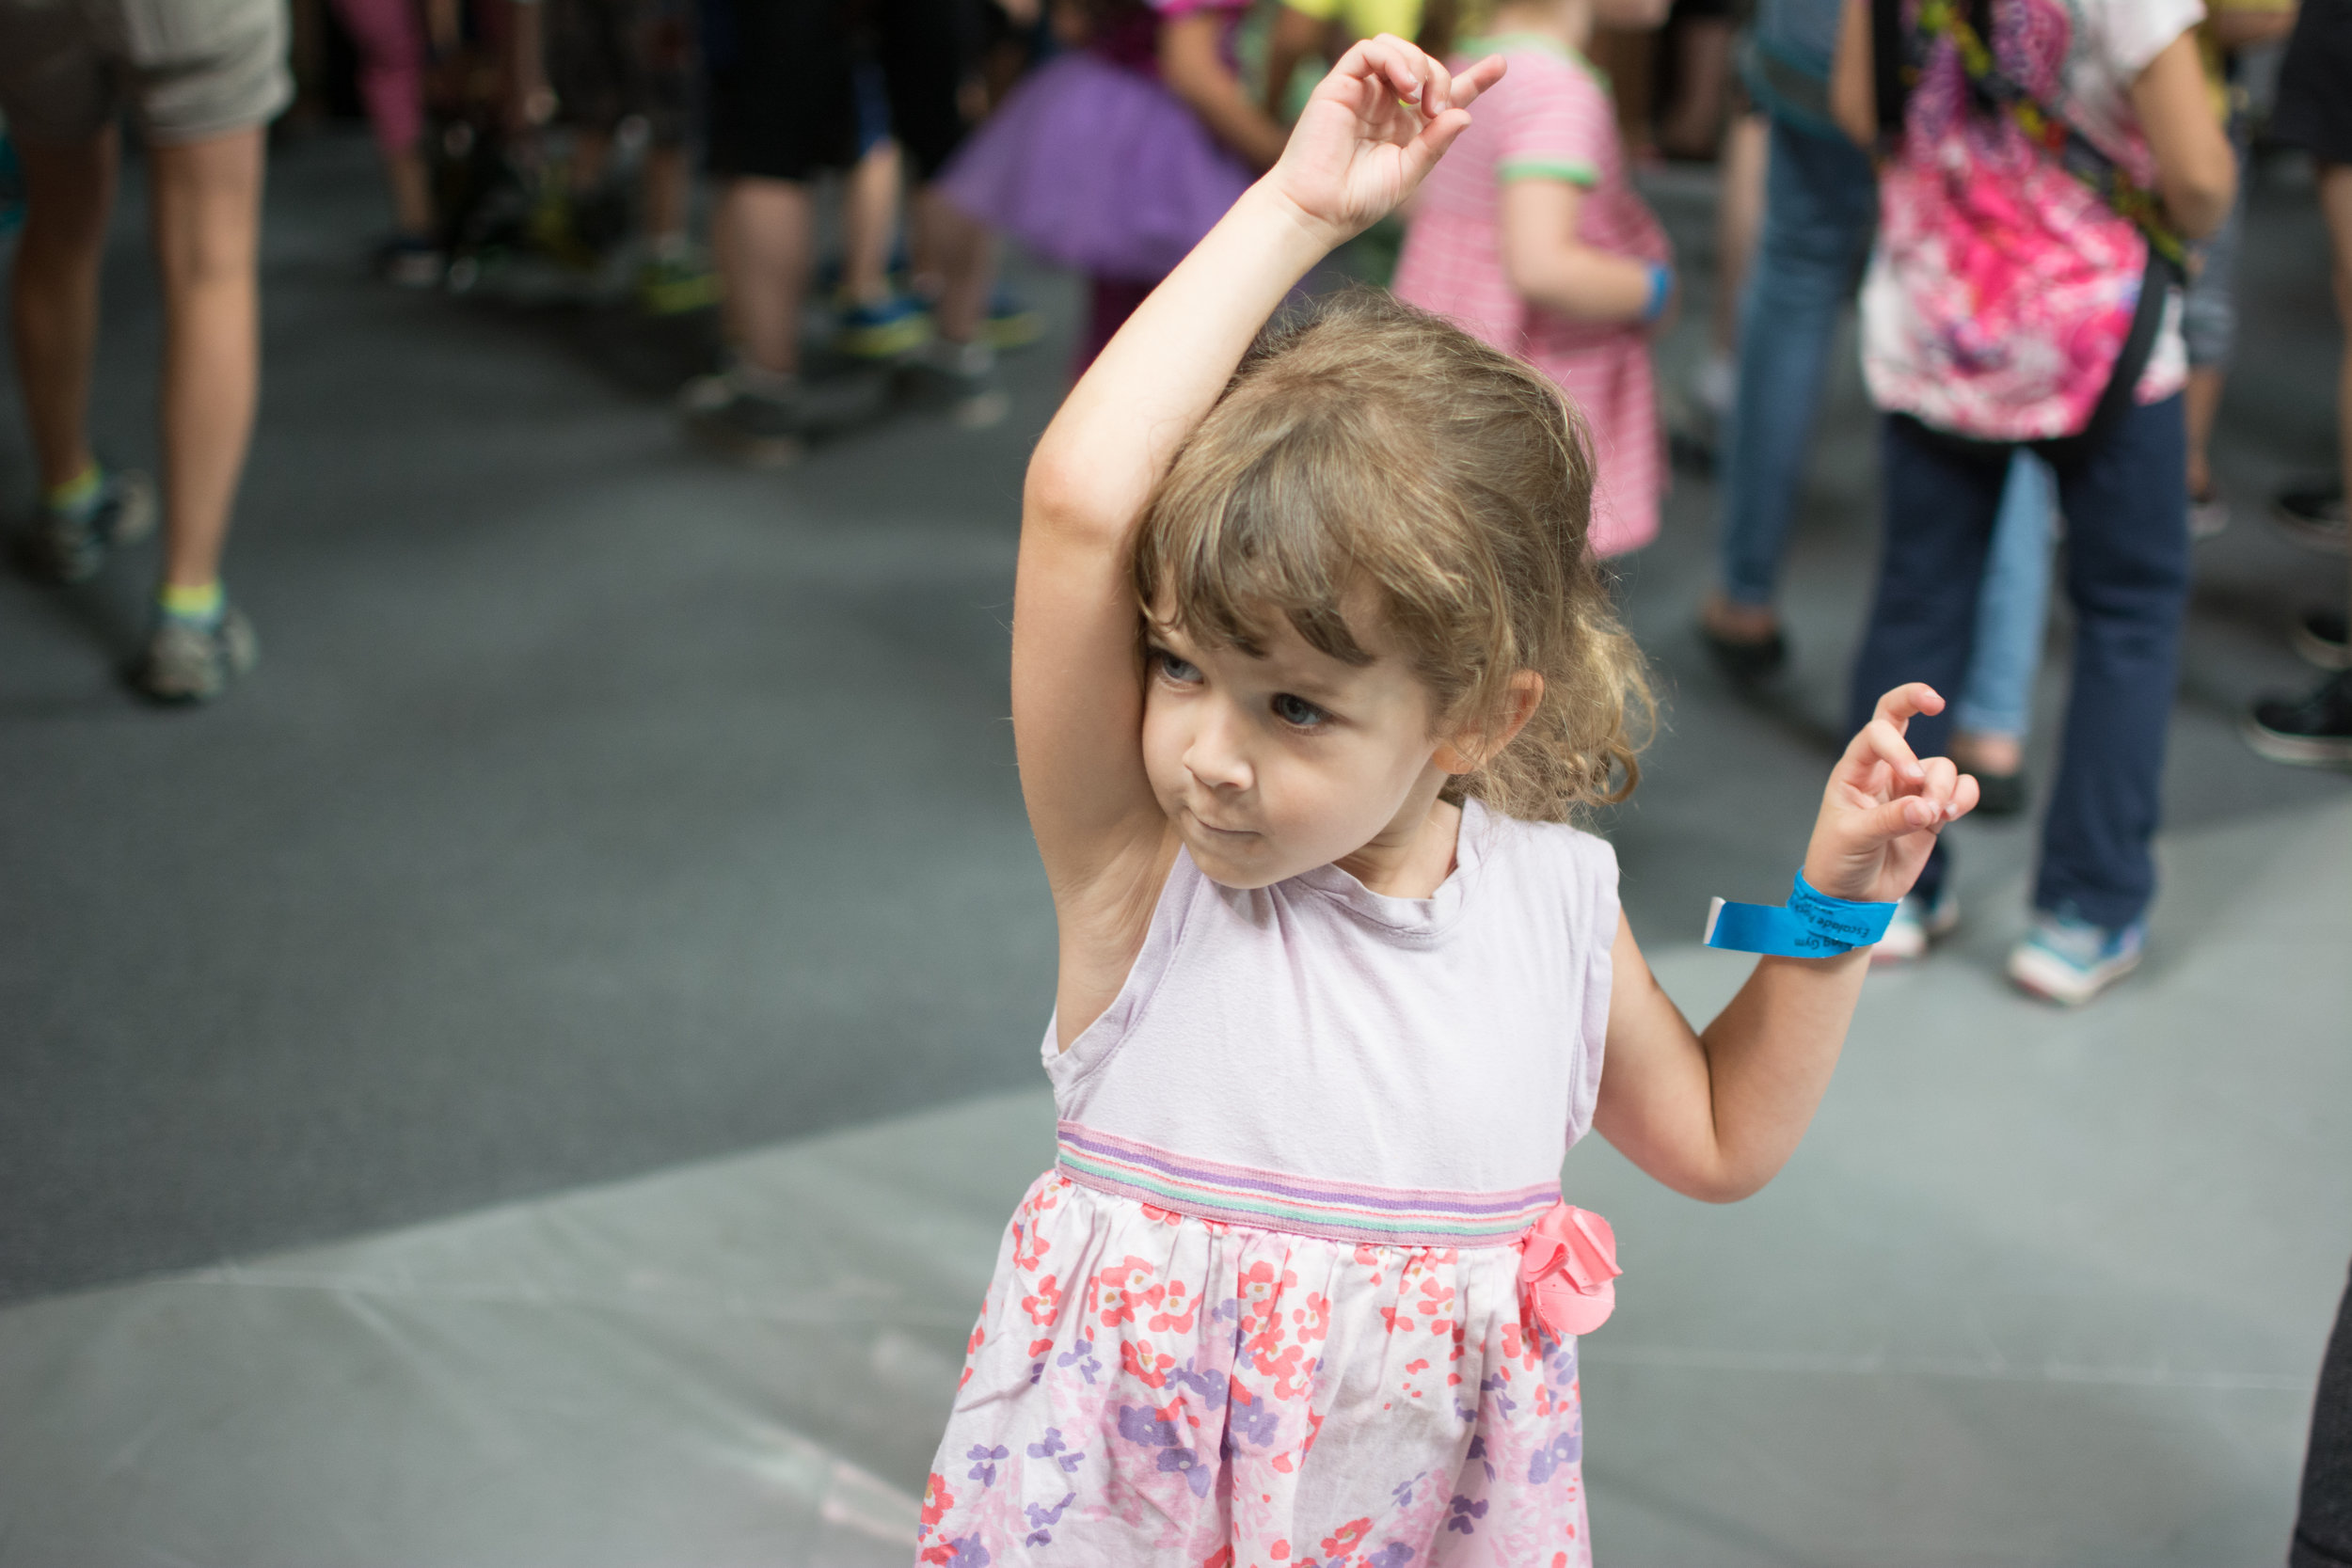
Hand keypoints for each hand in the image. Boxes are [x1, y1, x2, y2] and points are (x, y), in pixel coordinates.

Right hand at [1265, 35, 1505, 245]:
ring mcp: (1361, 92)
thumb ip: (1436, 143)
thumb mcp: (1409, 173)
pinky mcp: (1339, 85)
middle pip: (1423, 65)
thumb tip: (1465, 114)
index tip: (1499, 65)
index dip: (1473, 78)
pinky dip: (1394, 59)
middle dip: (1440, 78)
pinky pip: (1369, 51)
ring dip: (1419, 64)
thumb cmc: (1357, 201)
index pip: (1442, 92)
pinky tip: (1406, 89)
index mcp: (1404, 126)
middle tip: (1437, 109)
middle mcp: (1384, 104)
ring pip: (1396, 49)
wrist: (1316, 210)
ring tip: (1420, 99)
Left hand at [1802, 684, 1979, 904]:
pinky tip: (1951, 813)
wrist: (1853, 897)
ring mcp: (1909, 790)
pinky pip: (1959, 790)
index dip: (1898, 747)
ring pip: (1940, 767)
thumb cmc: (1838, 861)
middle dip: (1915, 700)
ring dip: (1945, 787)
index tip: (1910, 778)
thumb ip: (1889, 820)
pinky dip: (1964, 796)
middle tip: (1936, 702)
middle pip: (1899, 720)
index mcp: (1854, 771)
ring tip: (1936, 815)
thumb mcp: (1855, 838)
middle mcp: (1882, 773)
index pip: (1878, 734)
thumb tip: (1927, 808)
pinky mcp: (1931, 812)